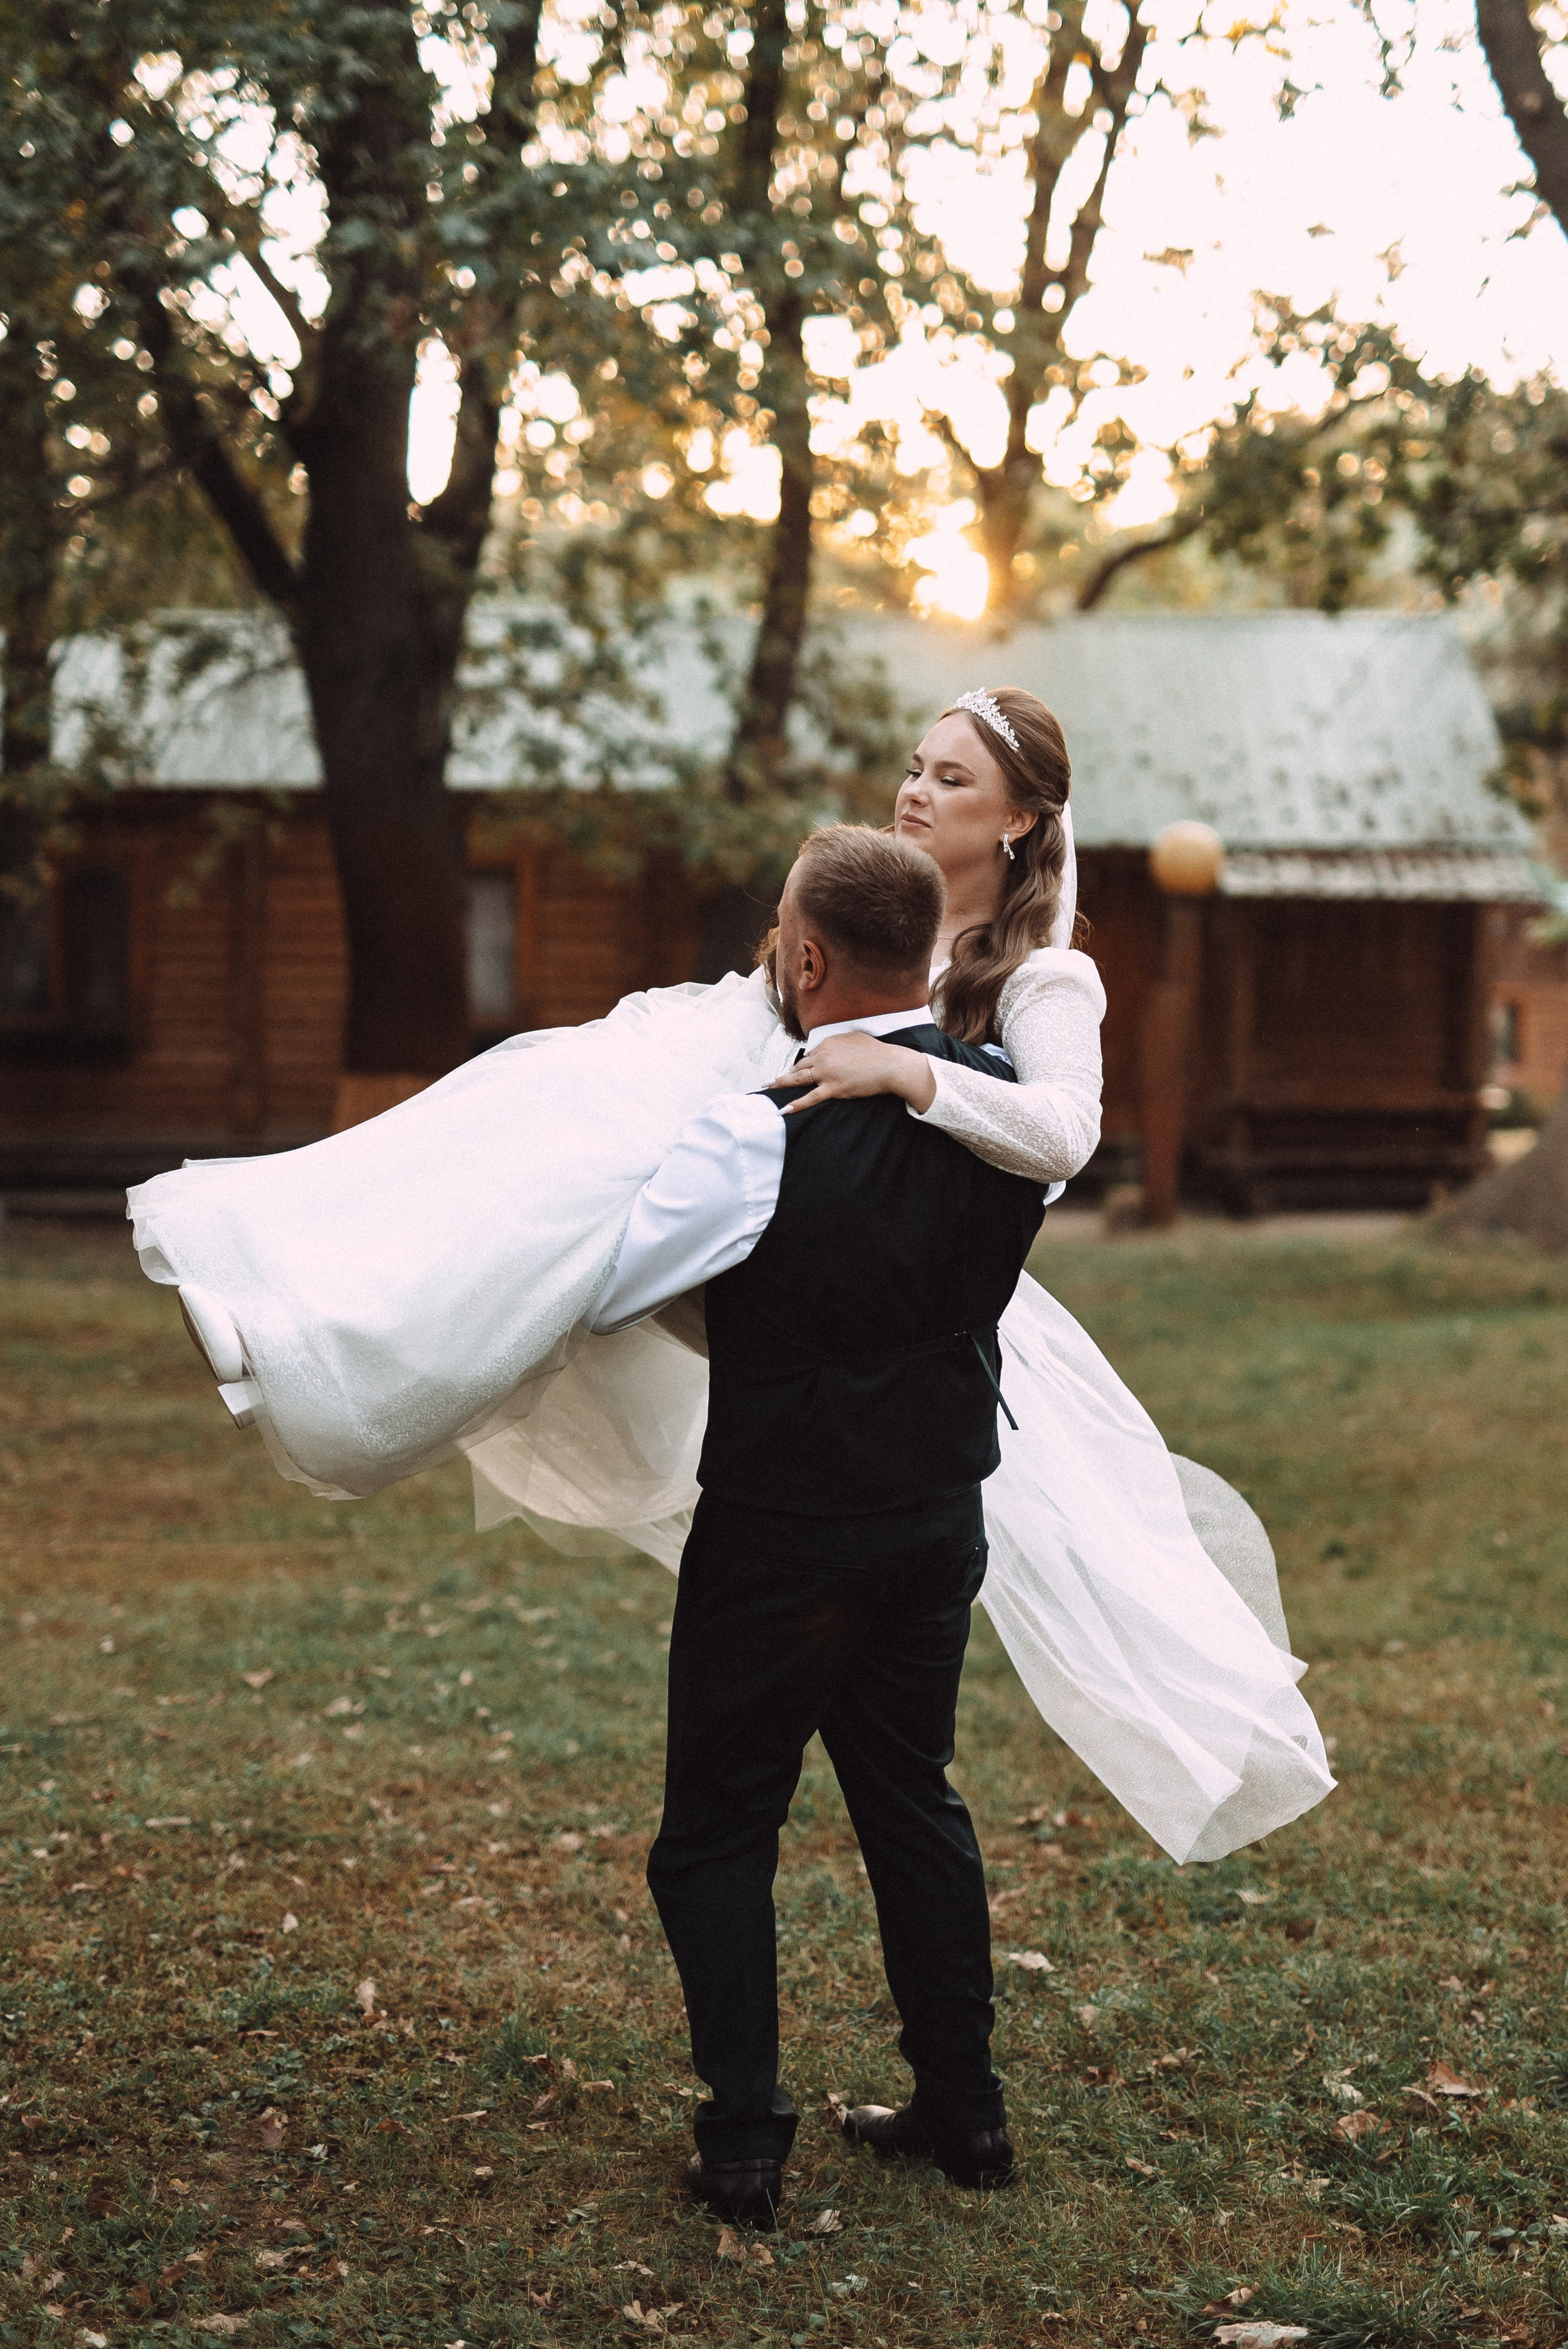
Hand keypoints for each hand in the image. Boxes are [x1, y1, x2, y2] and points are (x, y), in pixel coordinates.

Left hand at [767, 1031, 937, 1114]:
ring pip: (798, 1079)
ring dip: (781, 1083)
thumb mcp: (854, 1038)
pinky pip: (810, 1098)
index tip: (799, 1070)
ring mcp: (826, 1073)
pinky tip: (783, 1109)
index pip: (810, 1055)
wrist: (889, 1065)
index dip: (805, 1064)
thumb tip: (830, 1047)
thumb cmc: (876, 1051)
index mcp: (827, 1044)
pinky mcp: (833, 1088)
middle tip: (773, 1080)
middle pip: (799, 1066)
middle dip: (786, 1073)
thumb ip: (838, 1042)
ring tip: (768, 1088)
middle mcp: (823, 1057)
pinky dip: (795, 1104)